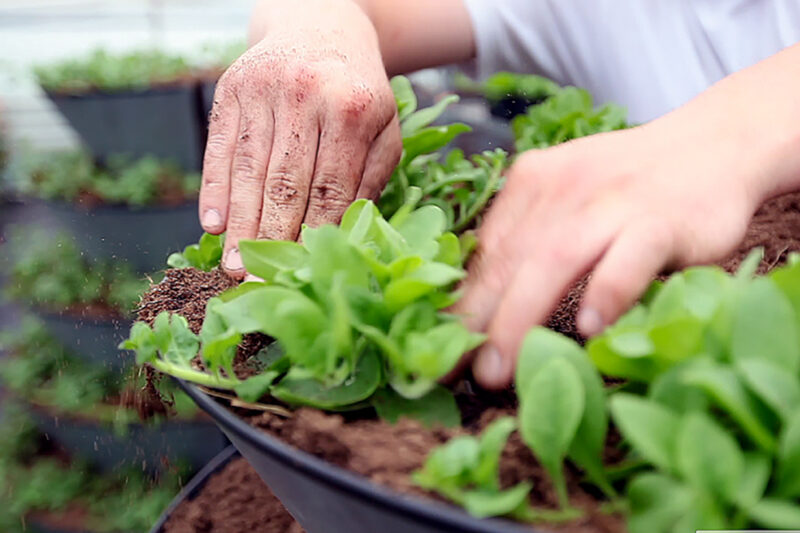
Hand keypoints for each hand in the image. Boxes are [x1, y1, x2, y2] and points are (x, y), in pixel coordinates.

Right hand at [199, 14, 400, 276]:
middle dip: (272, 240)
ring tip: (234, 267)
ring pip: (248, 170)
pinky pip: (219, 147)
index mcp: (352, 109)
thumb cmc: (358, 91)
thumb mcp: (384, 128)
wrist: (320, 24)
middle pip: (285, 184)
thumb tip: (345, 233)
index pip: (331, 188)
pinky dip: (213, 189)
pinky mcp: (231, 87)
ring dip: (239, 225)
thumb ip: (371, 178)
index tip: (303, 273)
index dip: (314, 236)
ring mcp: (264, 89)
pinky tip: (211, 225)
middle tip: (259, 284)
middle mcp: (306, 96)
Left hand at [457, 110, 775, 388]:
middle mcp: (563, 189)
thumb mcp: (566, 196)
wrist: (713, 145)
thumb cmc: (627, 185)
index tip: (437, 347)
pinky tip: (589, 329)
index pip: (486, 251)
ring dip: (520, 316)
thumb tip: (479, 299)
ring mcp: (613, 202)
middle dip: (478, 319)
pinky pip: (630, 258)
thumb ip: (527, 235)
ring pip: (556, 259)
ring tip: (500, 368)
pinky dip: (607, 291)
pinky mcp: (663, 220)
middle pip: (511, 259)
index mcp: (531, 183)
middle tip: (457, 371)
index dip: (459, 302)